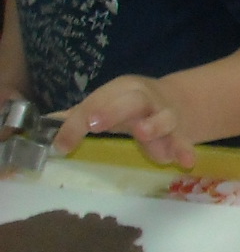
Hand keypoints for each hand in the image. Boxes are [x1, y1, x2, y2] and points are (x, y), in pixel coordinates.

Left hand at [49, 76, 195, 167]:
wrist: (178, 102)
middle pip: (132, 100)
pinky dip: (185, 149)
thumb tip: (43, 124)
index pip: (95, 103)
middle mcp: (146, 98)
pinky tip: (185, 161)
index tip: (62, 145)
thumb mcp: (105, 105)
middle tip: (96, 125)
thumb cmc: (130, 107)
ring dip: (153, 125)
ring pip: (163, 117)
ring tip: (143, 134)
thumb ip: (77, 117)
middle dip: (113, 111)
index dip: (77, 123)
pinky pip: (184, 141)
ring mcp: (165, 115)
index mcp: (121, 90)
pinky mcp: (181, 133)